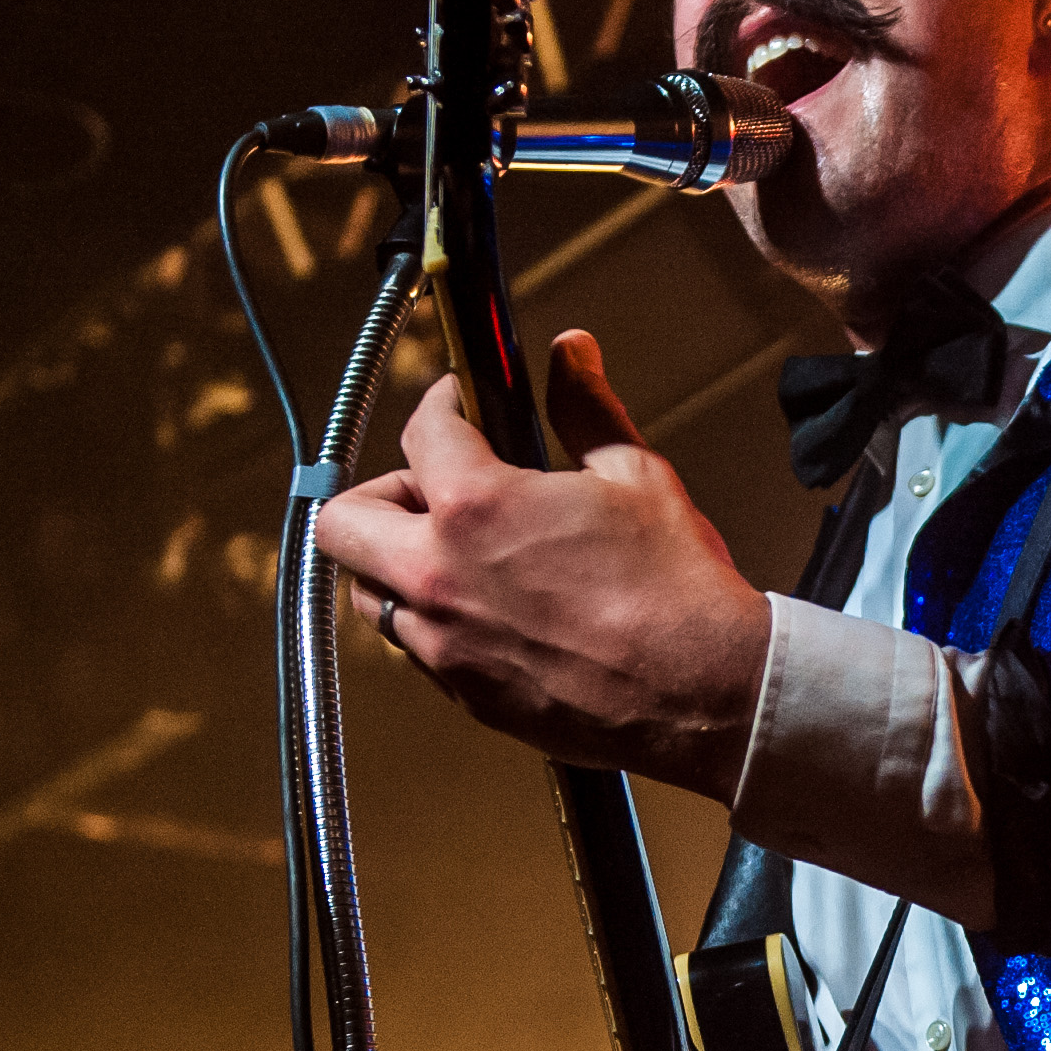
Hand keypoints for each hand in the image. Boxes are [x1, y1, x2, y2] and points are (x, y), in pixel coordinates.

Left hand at [312, 330, 772, 798]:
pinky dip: (437, 620)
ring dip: (397, 564)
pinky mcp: (465, 696)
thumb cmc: (678, 592)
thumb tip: (571, 354)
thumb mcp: (636, 476)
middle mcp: (439, 578)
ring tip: (457, 555)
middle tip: (431, 487)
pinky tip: (493, 609)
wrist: (706, 694)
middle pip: (344, 522)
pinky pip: (418, 649)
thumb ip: (585, 409)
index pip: (420, 432)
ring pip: (369, 594)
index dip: (443, 406)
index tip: (459, 408)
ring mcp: (445, 645)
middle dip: (383, 492)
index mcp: (475, 508)